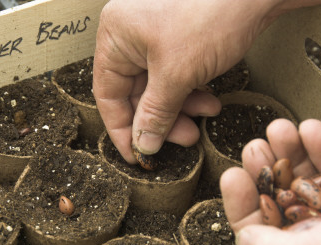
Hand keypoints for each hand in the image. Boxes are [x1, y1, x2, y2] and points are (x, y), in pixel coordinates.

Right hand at [93, 0, 291, 162]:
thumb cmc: (212, 14)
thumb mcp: (177, 74)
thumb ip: (155, 113)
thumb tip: (143, 145)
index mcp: (116, 36)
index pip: (108, 94)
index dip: (121, 129)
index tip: (135, 155)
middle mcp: (130, 36)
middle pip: (136, 94)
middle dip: (160, 121)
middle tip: (179, 141)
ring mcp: (154, 38)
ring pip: (158, 89)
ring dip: (179, 111)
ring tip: (199, 123)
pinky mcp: (178, 42)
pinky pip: (175, 78)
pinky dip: (190, 94)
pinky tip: (208, 104)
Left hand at [220, 119, 320, 244]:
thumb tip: (244, 239)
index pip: (256, 231)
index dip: (238, 202)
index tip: (232, 176)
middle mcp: (313, 237)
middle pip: (277, 196)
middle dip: (262, 167)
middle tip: (254, 147)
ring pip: (302, 175)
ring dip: (289, 150)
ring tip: (279, 130)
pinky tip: (311, 130)